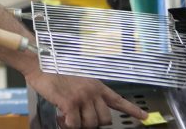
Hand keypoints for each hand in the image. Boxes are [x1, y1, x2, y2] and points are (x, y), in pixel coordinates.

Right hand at [25, 69, 147, 127]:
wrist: (41, 64)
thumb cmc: (55, 70)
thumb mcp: (78, 79)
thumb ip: (87, 93)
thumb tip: (88, 110)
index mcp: (97, 85)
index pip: (118, 100)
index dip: (132, 110)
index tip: (145, 117)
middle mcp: (92, 92)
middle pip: (104, 120)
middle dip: (93, 123)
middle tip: (79, 118)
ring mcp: (82, 98)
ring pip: (90, 124)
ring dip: (78, 125)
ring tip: (67, 117)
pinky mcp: (70, 103)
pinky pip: (74, 125)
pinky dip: (67, 125)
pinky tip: (61, 117)